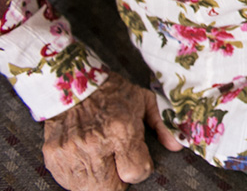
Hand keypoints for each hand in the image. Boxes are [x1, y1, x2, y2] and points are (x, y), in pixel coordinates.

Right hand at [43, 74, 181, 190]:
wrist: (72, 82)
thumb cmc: (111, 92)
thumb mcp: (143, 102)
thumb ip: (162, 126)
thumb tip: (177, 146)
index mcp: (121, 129)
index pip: (136, 172)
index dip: (140, 169)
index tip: (137, 159)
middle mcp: (95, 144)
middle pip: (112, 188)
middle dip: (119, 180)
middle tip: (118, 163)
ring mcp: (71, 152)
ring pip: (90, 189)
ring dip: (99, 180)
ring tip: (102, 159)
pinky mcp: (54, 156)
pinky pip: (70, 182)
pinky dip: (80, 177)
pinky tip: (86, 159)